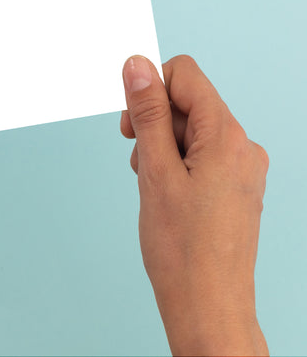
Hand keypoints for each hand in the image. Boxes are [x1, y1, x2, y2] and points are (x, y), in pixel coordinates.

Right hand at [120, 55, 268, 355]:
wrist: (207, 305)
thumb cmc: (182, 248)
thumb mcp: (154, 170)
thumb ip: (146, 113)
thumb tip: (137, 66)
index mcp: (226, 135)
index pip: (185, 75)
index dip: (150, 88)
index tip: (130, 118)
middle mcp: (241, 145)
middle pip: (187, 103)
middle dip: (153, 123)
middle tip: (139, 158)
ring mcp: (241, 167)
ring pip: (190, 130)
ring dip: (162, 145)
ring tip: (153, 182)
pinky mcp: (234, 184)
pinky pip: (200, 153)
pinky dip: (175, 162)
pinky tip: (166, 191)